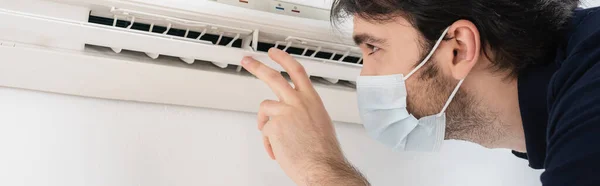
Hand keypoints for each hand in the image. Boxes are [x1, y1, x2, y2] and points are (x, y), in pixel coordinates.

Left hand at [241, 48, 368, 185]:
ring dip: (265, 122)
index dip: (284, 59)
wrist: (322, 166)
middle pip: (273, 76)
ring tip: (272, 136)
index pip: (297, 70)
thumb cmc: (323, 150)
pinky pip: (265, 130)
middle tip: (248, 61)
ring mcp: (285, 112)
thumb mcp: (320, 122)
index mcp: (312, 99)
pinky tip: (278, 150)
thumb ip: (305, 112)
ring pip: (265, 107)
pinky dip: (270, 142)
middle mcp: (298, 101)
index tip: (275, 53)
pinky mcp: (274, 125)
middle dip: (257, 66)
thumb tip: (294, 115)